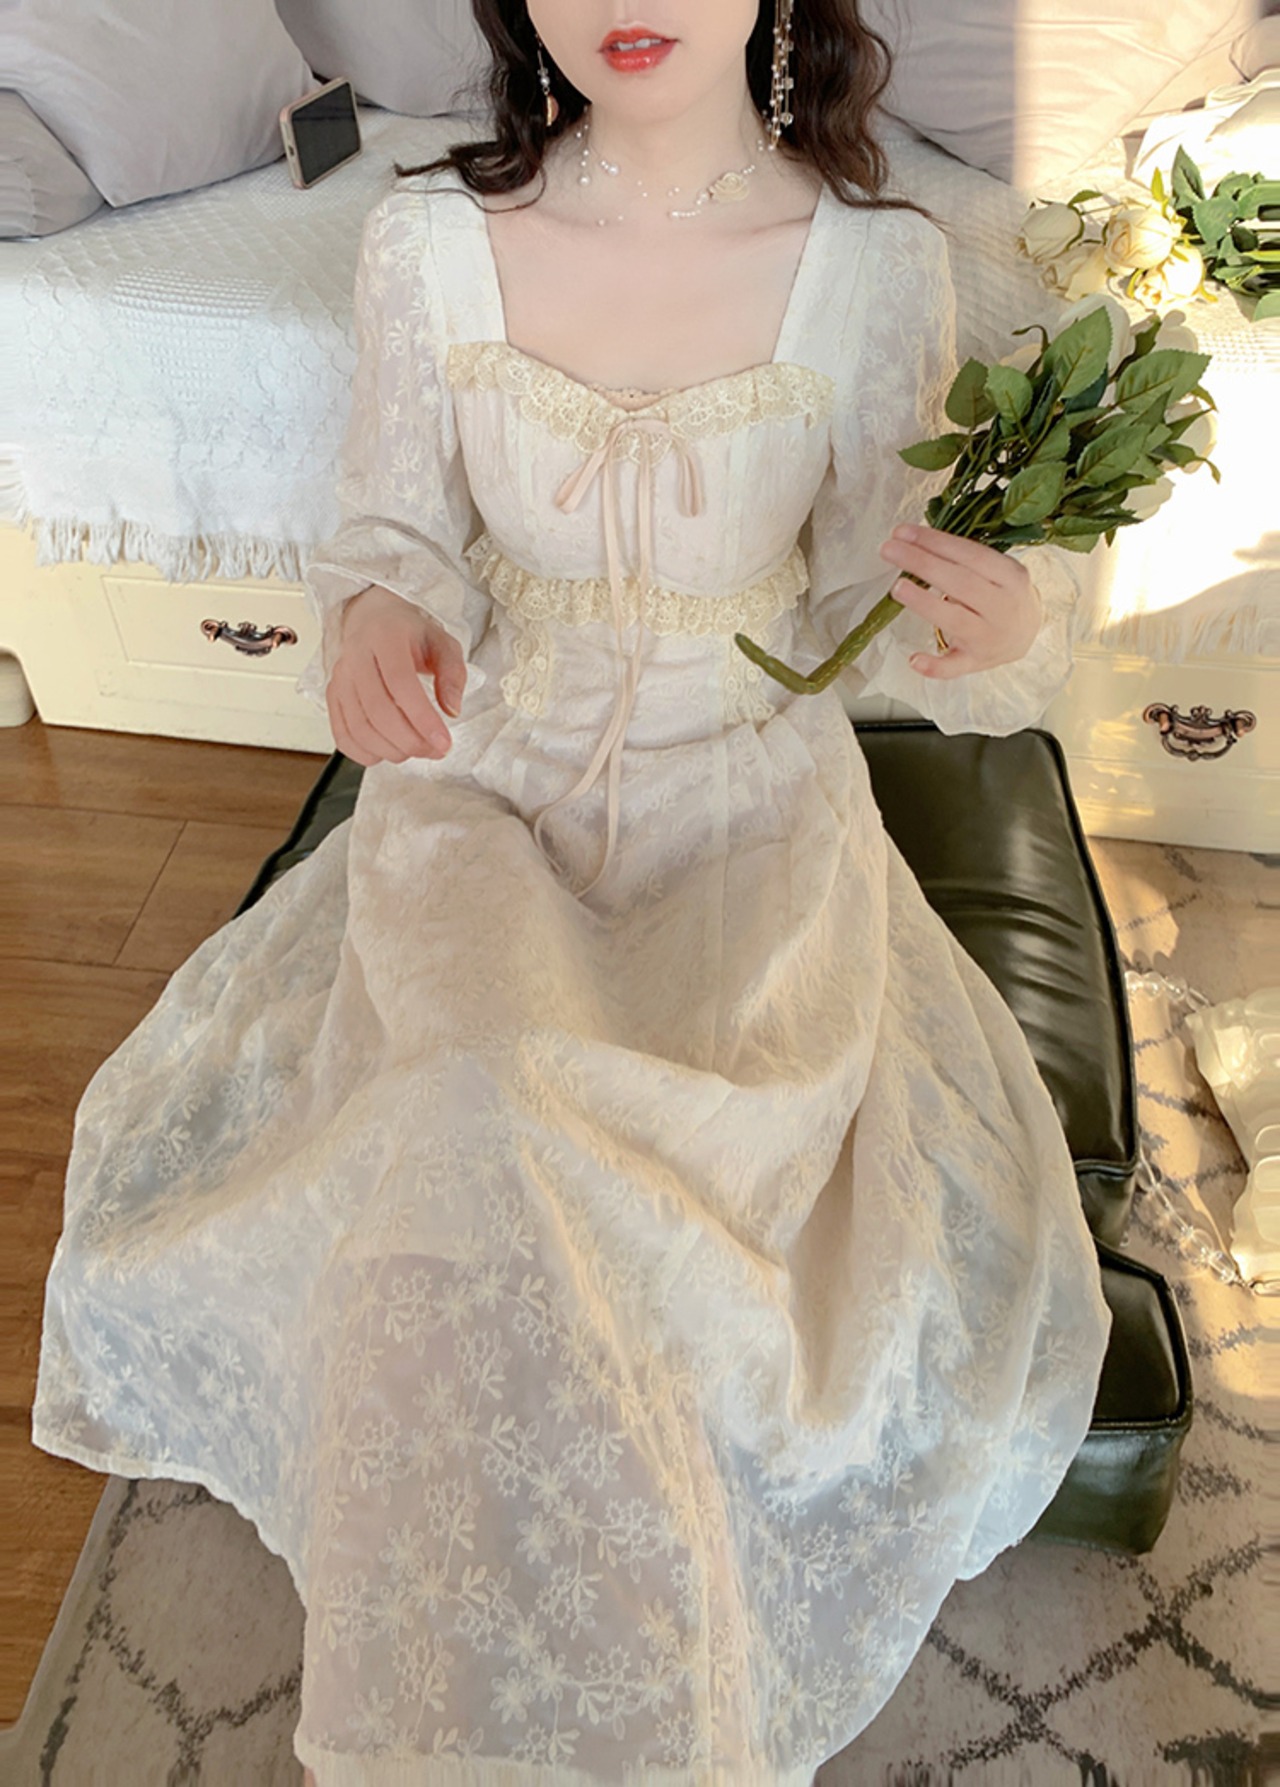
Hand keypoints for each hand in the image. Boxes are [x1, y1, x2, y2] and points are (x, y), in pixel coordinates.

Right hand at [326, 585, 466, 766]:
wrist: (371, 618)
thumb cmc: (408, 633)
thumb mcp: (442, 643)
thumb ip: (453, 674)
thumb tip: (451, 710)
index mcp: (385, 637)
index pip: (401, 684)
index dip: (422, 719)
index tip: (443, 742)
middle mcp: (356, 657)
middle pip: (378, 711)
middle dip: (410, 741)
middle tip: (435, 750)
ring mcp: (340, 678)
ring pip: (360, 728)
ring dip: (391, 750)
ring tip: (417, 750)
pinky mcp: (333, 696)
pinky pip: (342, 735)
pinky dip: (365, 753)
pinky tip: (388, 751)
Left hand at [878, 524, 1040, 678]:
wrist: (1026, 634)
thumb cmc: (1001, 594)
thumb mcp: (996, 570)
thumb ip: (963, 559)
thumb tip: (912, 541)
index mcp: (1011, 576)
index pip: (970, 554)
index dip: (934, 541)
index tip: (902, 532)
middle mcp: (1003, 607)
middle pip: (961, 582)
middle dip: (922, 564)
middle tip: (888, 550)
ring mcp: (990, 638)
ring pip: (956, 620)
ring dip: (924, 603)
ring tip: (897, 587)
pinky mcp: (975, 662)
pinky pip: (954, 668)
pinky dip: (934, 666)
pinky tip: (913, 659)